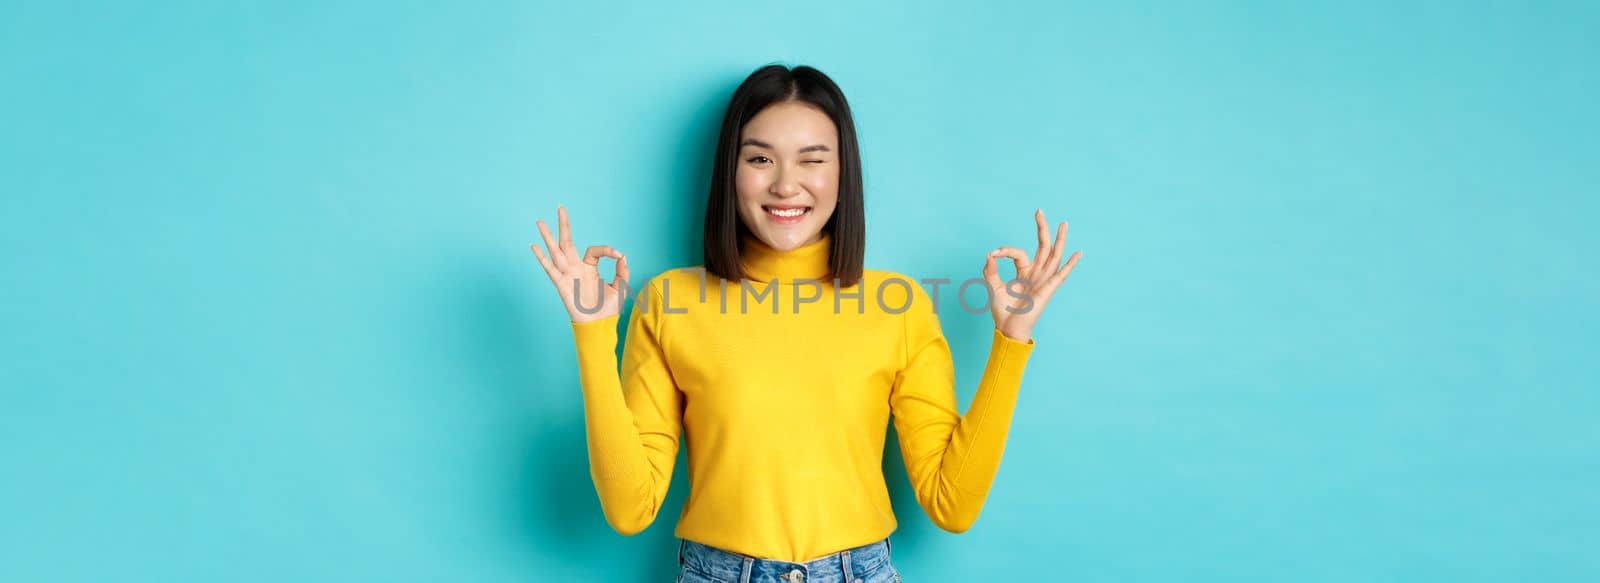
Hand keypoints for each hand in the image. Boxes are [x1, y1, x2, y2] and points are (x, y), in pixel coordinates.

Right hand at [528, 205, 629, 322]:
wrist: (599, 325)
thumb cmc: (607, 309)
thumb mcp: (620, 287)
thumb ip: (622, 271)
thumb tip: (622, 255)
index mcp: (589, 268)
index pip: (594, 251)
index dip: (607, 250)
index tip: (618, 255)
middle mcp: (576, 268)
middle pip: (568, 242)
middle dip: (564, 226)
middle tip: (560, 207)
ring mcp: (567, 275)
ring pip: (556, 251)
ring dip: (548, 237)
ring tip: (540, 222)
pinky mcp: (561, 285)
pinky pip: (550, 269)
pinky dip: (541, 258)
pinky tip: (533, 246)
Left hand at [983, 209, 1082, 341]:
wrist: (1007, 329)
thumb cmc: (1002, 311)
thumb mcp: (993, 286)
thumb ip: (990, 270)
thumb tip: (990, 254)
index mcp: (1024, 273)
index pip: (1018, 253)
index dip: (1005, 250)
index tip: (993, 253)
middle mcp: (1036, 275)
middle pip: (1043, 247)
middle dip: (1042, 229)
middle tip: (1039, 211)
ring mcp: (1043, 281)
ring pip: (1053, 256)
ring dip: (1059, 240)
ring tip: (1064, 223)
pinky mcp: (1047, 290)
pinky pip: (1061, 275)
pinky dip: (1070, 265)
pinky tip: (1078, 253)